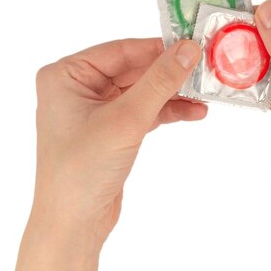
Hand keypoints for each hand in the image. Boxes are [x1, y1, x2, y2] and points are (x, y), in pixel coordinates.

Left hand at [11, 38, 204, 270]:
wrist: (73, 224)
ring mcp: (94, 110)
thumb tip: (188, 49)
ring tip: (203, 97)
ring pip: (141, 91)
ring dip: (171, 95)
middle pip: (133, 70)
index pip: (121, 51)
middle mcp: (77, 88)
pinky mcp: (109, 130)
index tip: (192, 46)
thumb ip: (159, 81)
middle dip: (169, 75)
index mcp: (66, 75)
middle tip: (203, 71)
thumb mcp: (126, 119)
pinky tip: (192, 113)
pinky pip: (142, 111)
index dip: (158, 48)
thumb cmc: (81, 171)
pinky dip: (165, 112)